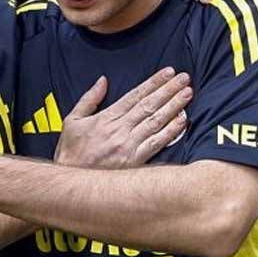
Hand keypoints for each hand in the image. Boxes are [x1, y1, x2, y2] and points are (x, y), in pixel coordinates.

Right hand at [55, 68, 191, 168]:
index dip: (153, 83)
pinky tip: (182, 121)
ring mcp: (129, 146)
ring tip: (187, 94)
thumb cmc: (71, 152)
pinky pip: (157, 143)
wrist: (74, 183)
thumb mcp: (72, 121)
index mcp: (106, 118)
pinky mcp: (135, 161)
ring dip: (174, 106)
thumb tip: (102, 80)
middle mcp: (120, 130)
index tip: (167, 73)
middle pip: (149, 105)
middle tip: (184, 78)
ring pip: (156, 121)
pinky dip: (171, 131)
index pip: (135, 95)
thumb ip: (89, 99)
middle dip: (168, 90)